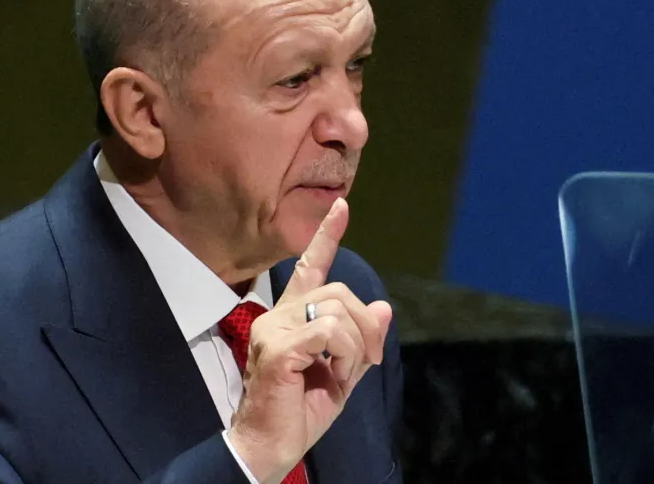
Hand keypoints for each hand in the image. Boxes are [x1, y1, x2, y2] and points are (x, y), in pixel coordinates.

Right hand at [226, 198, 393, 483]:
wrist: (271, 446)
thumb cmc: (299, 413)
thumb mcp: (342, 374)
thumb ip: (360, 341)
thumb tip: (382, 308)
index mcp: (292, 318)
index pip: (310, 268)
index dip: (326, 237)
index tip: (341, 207)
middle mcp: (277, 315)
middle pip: (339, 292)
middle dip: (365, 326)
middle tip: (368, 361)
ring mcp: (274, 329)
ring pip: (337, 310)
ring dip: (356, 346)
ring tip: (344, 374)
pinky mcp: (278, 347)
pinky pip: (329, 332)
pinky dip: (345, 354)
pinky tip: (334, 375)